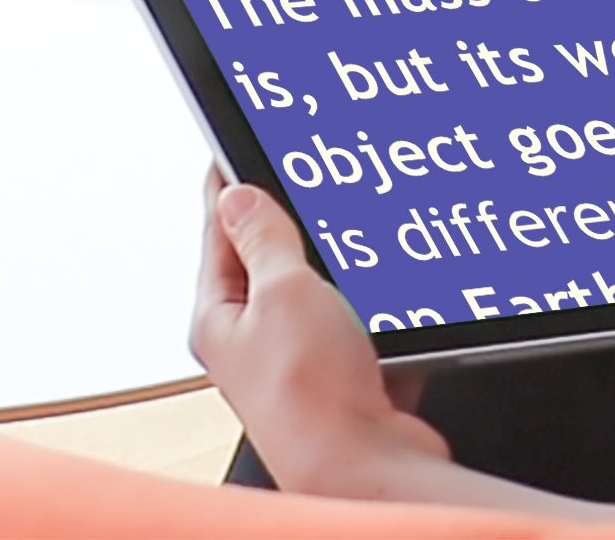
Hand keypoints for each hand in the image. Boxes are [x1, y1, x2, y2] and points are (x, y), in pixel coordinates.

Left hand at [189, 172, 450, 497]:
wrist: (366, 468)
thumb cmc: (310, 398)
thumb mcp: (283, 291)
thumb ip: (264, 239)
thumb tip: (238, 196)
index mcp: (219, 318)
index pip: (219, 231)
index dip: (231, 184)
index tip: (236, 145)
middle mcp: (253, 344)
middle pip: (272, 262)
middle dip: (299, 228)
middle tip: (316, 187)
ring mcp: (301, 363)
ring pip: (325, 294)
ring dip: (348, 273)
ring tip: (364, 249)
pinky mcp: (345, 381)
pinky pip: (363, 328)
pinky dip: (381, 314)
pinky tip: (395, 303)